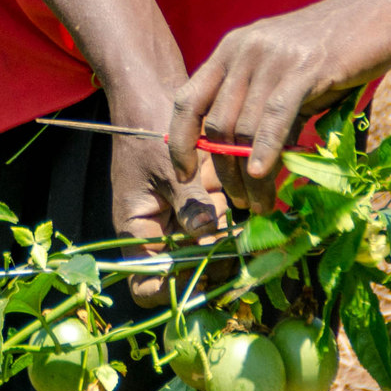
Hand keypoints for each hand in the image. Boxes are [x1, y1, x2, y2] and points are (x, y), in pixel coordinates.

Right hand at [107, 91, 226, 306]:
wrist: (155, 98)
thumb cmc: (148, 130)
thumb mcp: (166, 166)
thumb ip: (188, 202)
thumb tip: (206, 234)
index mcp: (137, 229)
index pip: (145, 283)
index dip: (169, 292)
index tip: (198, 281)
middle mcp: (160, 232)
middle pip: (183, 274)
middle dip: (209, 273)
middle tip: (235, 263)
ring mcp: (182, 220)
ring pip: (206, 254)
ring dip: (227, 252)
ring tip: (246, 237)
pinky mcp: (203, 206)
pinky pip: (220, 229)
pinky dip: (236, 229)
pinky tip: (253, 216)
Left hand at [168, 0, 390, 214]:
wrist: (375, 7)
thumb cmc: (329, 47)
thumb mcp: (283, 74)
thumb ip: (262, 109)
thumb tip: (249, 162)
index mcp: (229, 51)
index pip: (186, 100)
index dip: (179, 141)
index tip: (184, 175)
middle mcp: (242, 51)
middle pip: (217, 123)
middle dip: (223, 171)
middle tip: (241, 203)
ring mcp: (272, 58)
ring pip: (245, 127)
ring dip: (248, 173)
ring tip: (261, 203)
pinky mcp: (305, 67)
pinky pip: (275, 115)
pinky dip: (266, 149)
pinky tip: (265, 175)